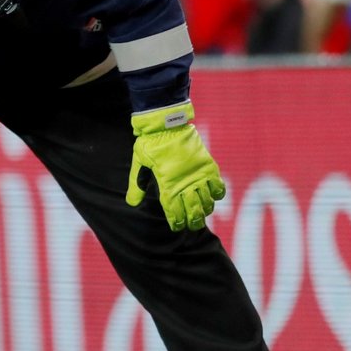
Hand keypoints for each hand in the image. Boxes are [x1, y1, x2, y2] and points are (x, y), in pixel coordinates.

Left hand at [125, 102, 224, 231]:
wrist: (166, 124)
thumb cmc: (150, 143)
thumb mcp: (138, 162)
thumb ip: (135, 183)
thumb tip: (132, 203)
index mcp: (167, 184)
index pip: (174, 211)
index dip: (177, 221)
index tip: (177, 227)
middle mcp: (185, 182)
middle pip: (193, 210)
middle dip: (193, 220)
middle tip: (193, 225)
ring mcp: (198, 174)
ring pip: (207, 200)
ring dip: (206, 209)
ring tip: (204, 214)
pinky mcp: (208, 165)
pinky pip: (218, 184)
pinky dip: (218, 193)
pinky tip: (215, 197)